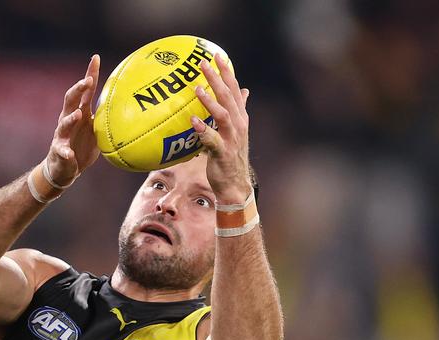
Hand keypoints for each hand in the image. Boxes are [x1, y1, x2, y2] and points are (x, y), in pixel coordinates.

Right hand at [44, 54, 101, 187]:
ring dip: (70, 119)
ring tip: (78, 114)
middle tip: (87, 81)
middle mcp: (69, 120)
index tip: (95, 58)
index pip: (84, 90)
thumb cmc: (81, 146)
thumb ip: (107, 117)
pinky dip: (65, 152)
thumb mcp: (96, 130)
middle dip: (78, 89)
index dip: (89, 73)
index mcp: (80, 112)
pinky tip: (69, 154)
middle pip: (70, 100)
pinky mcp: (59, 151)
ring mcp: (62, 135)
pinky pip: (61, 150)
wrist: (64, 168)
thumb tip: (130, 107)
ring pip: (64, 124)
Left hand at [192, 53, 252, 203]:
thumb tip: (245, 89)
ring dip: (210, 101)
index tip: (216, 55)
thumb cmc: (231, 156)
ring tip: (197, 89)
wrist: (235, 184)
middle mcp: (238, 124)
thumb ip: (238, 109)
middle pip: (228, 96)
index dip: (226, 72)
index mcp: (240, 117)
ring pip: (222, 115)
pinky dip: (203, 130)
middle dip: (217, 78)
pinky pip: (212, 139)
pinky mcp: (222, 152)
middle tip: (203, 63)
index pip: (234, 89)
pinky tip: (193, 121)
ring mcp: (231, 138)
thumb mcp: (236, 130)